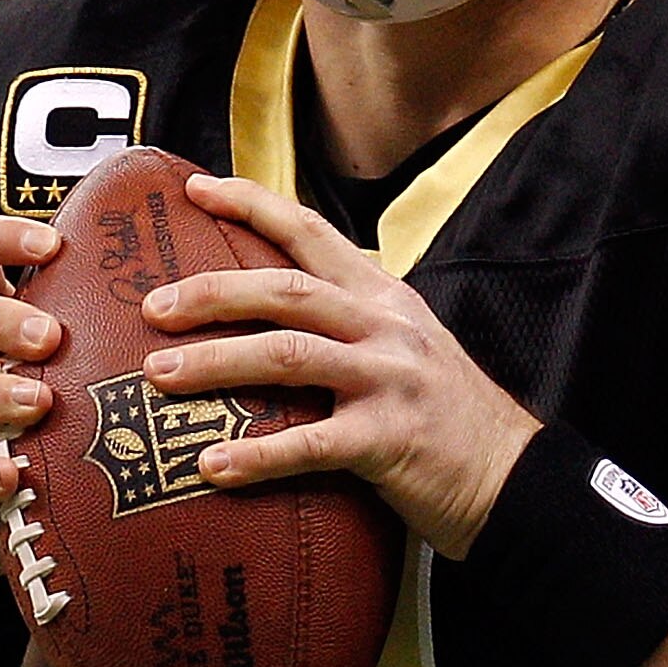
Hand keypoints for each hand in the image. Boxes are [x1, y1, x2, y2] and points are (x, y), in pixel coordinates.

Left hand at [140, 174, 537, 557]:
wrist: (515, 479)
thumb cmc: (448, 420)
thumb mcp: (405, 349)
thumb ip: (350, 326)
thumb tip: (271, 320)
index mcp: (384, 297)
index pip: (312, 232)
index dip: (252, 204)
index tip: (195, 188)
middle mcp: (386, 327)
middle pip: (286, 289)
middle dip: (212, 292)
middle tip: (152, 307)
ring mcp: (389, 380)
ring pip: (288, 355)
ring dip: (216, 362)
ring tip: (160, 377)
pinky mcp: (389, 439)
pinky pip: (309, 443)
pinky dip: (255, 456)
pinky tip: (212, 467)